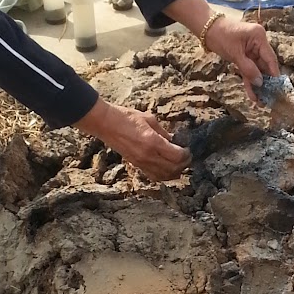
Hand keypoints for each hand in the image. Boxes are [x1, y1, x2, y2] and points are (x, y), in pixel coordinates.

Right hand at [74, 98, 190, 180]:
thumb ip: (163, 132)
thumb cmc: (126, 117)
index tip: (188, 149)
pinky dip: (164, 175)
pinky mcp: (136, 165)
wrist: (105, 124)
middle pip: (174, 168)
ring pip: (165, 176)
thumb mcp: (149, 120)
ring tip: (179, 164)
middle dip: (184, 164)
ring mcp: (141, 163)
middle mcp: (148, 156)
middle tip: (187, 157)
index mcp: (153, 142)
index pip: (177, 156)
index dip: (186, 154)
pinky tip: (167, 169)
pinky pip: (154, 176)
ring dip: (175, 172)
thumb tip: (174, 140)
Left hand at [204, 15, 281, 104]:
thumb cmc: (221, 36)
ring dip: (258, 85)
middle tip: (269, 98)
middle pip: (265, 65)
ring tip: (261, 101)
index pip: (270, 58)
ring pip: (257, 70)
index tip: (277, 88)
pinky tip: (252, 95)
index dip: (274, 73)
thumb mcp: (235, 53)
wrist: (207, 30)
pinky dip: (249, 81)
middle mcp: (258, 44)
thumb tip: (260, 83)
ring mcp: (252, 50)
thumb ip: (248, 68)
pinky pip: (249, 70)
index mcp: (259, 37)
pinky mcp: (245, 56)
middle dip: (266, 82)